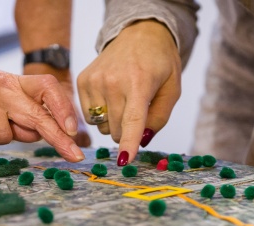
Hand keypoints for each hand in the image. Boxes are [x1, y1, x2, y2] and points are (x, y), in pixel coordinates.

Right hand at [0, 70, 84, 161]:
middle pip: (38, 112)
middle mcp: (3, 82)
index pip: (48, 88)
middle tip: (75, 157)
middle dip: (58, 138)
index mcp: (13, 84)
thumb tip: (43, 134)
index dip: (64, 108)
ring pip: (5, 132)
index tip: (74, 132)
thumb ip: (17, 122)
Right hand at [77, 20, 180, 164]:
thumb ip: (159, 118)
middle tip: (137, 111)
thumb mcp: (172, 90)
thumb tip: (140, 141)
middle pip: (117, 130)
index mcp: (139, 82)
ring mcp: (94, 80)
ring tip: (123, 100)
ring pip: (102, 126)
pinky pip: (88, 117)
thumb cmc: (159, 64)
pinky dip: (100, 114)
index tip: (124, 162)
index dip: (129, 143)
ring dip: (113, 122)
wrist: (139, 34)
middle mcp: (112, 81)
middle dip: (128, 131)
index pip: (133, 120)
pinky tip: (109, 97)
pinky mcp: (81, 81)